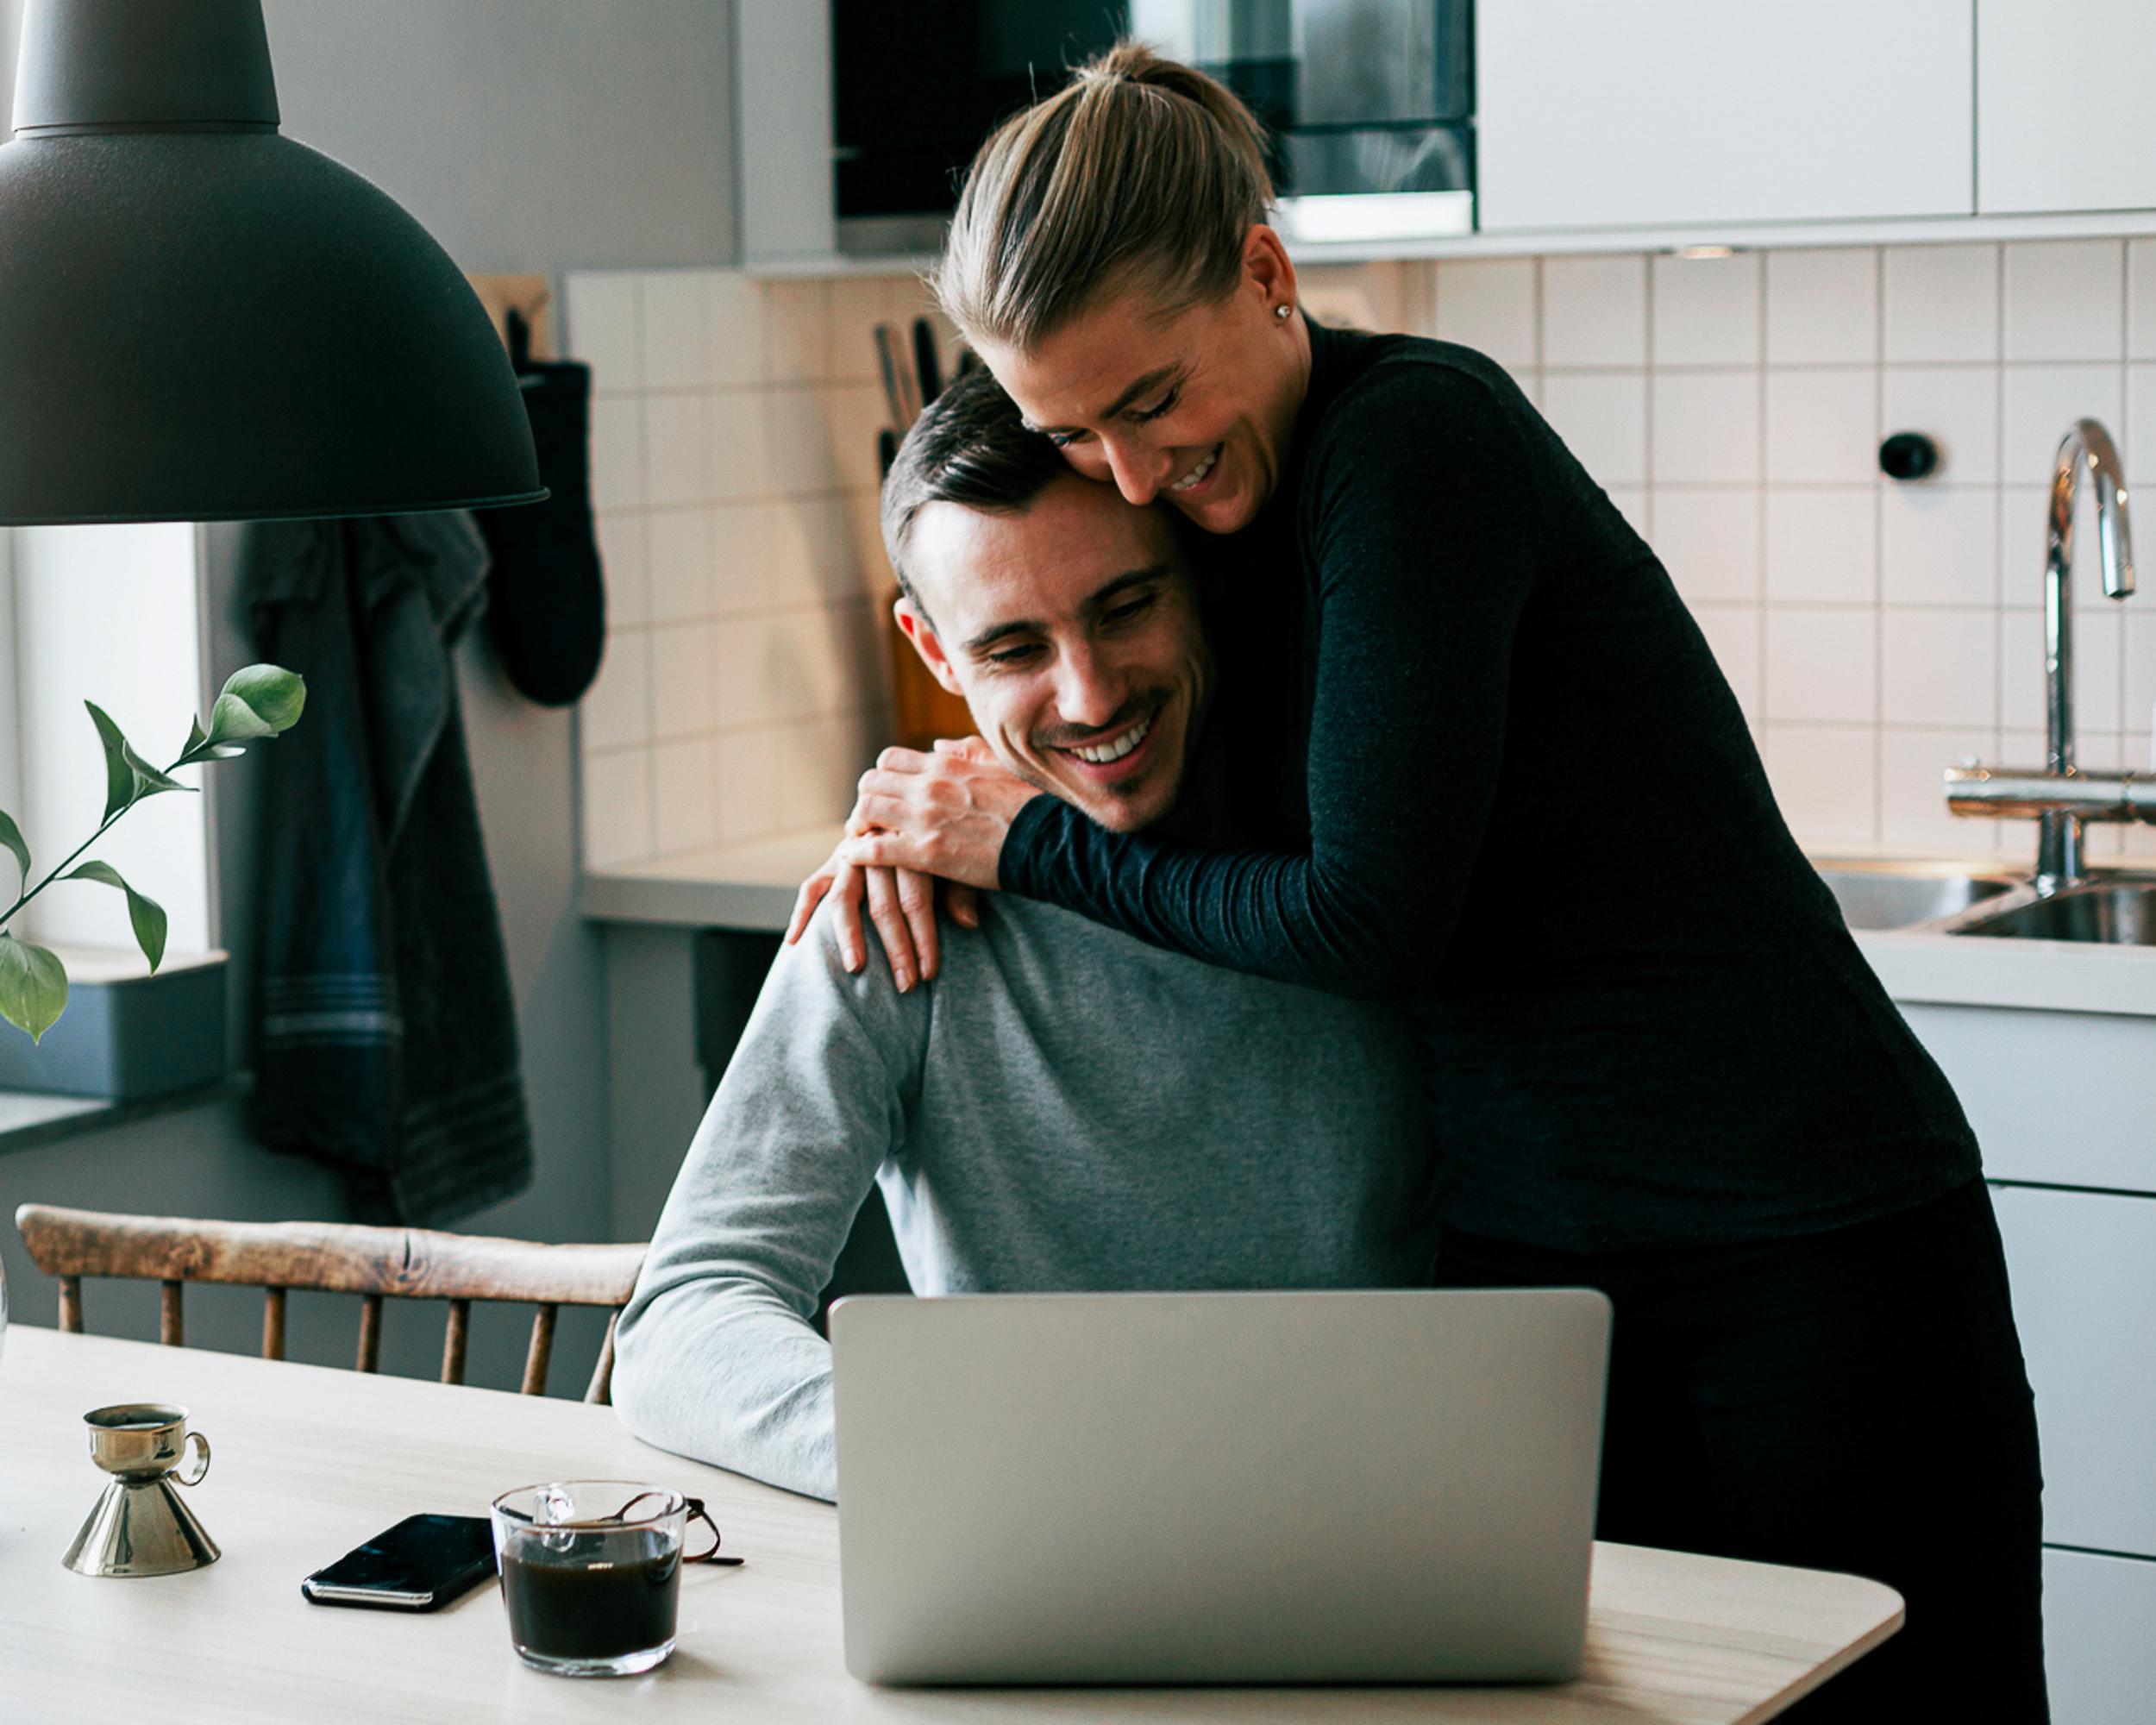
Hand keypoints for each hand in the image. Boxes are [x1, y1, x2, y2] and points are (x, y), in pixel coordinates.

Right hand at [785, 800, 983, 988]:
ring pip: (845, 897)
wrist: (912, 802)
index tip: (928, 973)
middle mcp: (878, 848)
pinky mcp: (834, 860)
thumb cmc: (943, 839)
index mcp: (912, 845)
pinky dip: (802, 914)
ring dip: (850, 935)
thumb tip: (968, 923)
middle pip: (883, 903)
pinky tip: (795, 944)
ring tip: (856, 968)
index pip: (916, 898)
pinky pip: (812, 887)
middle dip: (896, 947)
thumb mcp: (958, 858)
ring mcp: (851, 853)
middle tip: (906, 984)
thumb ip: (961, 888)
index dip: (922, 938)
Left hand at [837, 738, 1039, 890]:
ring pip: (865, 811)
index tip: (884, 795)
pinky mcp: (927, 853)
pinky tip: (854, 859)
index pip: (889, 760)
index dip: (881, 778)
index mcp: (946, 765)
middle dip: (865, 800)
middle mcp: (930, 786)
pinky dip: (857, 853)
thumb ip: (966, 751)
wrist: (1050, 840)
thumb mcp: (1000, 765)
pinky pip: (874, 849)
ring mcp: (926, 818)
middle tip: (868, 819)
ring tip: (859, 838)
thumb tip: (938, 744)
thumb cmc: (1033, 805)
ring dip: (857, 825)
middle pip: (870, 782)